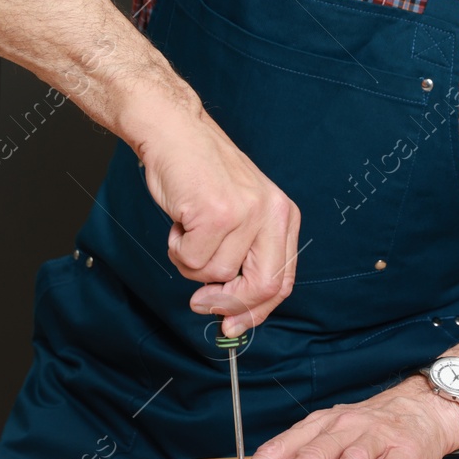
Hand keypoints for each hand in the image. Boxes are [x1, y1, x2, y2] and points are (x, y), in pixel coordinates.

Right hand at [134, 105, 300, 335]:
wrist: (174, 133)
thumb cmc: (200, 175)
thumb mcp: (239, 213)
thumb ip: (244, 256)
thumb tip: (233, 312)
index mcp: (283, 215)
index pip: (282, 281)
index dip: (256, 311)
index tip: (232, 325)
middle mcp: (273, 213)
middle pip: (263, 287)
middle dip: (229, 304)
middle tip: (202, 303)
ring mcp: (247, 212)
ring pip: (218, 275)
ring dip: (192, 263)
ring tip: (188, 228)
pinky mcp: (217, 213)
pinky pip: (194, 260)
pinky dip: (178, 248)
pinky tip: (180, 220)